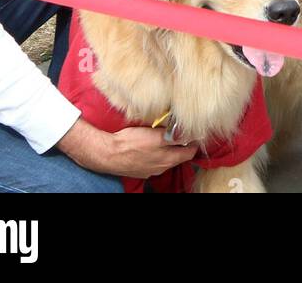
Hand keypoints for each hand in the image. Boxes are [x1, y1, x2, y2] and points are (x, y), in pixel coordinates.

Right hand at [58, 118, 194, 179]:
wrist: (107, 154)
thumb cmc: (131, 143)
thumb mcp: (156, 136)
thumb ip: (174, 136)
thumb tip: (190, 134)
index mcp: (168, 159)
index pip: (190, 152)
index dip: (194, 141)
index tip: (194, 132)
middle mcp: (162, 167)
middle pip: (179, 156)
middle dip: (182, 144)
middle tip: (181, 131)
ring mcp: (150, 170)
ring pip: (166, 158)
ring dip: (168, 149)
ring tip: (166, 136)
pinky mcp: (140, 169)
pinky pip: (154, 161)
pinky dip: (156, 153)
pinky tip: (150, 145)